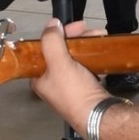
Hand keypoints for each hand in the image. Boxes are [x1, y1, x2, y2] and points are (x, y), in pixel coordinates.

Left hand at [31, 19, 105, 135]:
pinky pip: (84, 67)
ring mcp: (68, 86)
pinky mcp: (83, 88)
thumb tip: (51, 24)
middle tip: (90, 30)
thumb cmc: (75, 93)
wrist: (99, 115)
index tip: (73, 26)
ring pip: (74, 58)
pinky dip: (91, 57)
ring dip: (85, 46)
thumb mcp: (59, 64)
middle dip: (76, 38)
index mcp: (39, 78)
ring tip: (99, 37)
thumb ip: (52, 42)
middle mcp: (51, 82)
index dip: (57, 34)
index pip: (44, 48)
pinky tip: (99, 52)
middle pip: (60, 52)